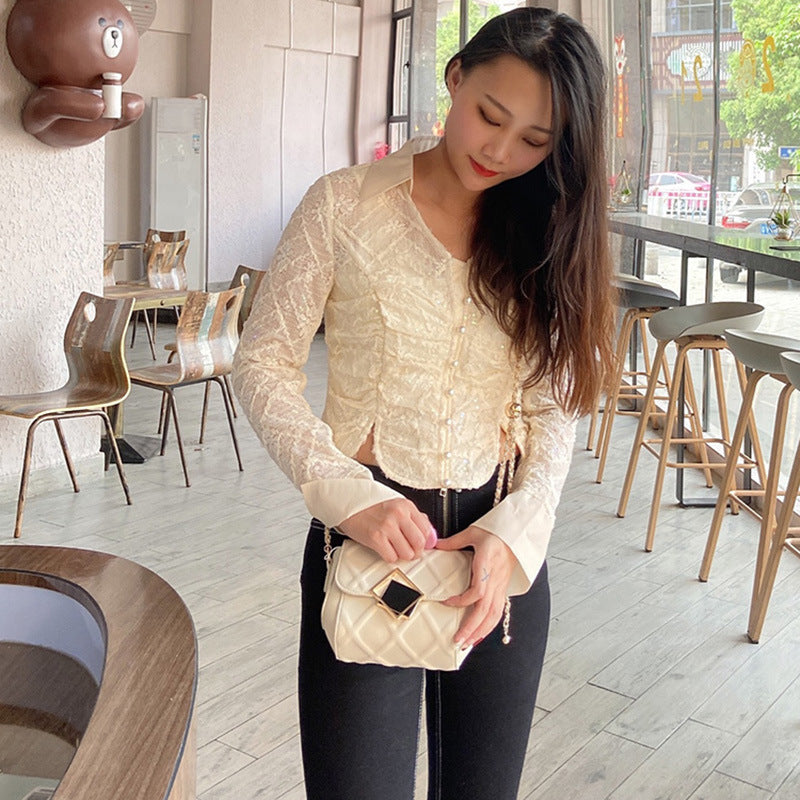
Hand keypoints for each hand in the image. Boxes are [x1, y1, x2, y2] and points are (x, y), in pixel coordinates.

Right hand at [337, 498, 436, 561]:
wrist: (349, 504)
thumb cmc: (372, 506)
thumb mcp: (397, 505)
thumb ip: (415, 518)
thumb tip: (430, 535)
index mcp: (406, 506)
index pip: (427, 531)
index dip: (426, 542)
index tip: (420, 544)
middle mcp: (398, 515)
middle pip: (419, 543)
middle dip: (416, 551)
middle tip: (410, 550)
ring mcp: (387, 526)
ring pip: (407, 553)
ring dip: (402, 555)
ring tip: (396, 549)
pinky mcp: (376, 537)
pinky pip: (391, 557)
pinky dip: (390, 556)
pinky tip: (386, 549)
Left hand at [436, 526, 516, 646]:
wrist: (516, 535)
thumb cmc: (495, 533)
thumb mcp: (473, 532)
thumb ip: (454, 542)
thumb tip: (435, 545)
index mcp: (487, 564)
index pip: (478, 590)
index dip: (463, 600)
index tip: (447, 602)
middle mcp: (495, 579)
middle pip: (485, 609)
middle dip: (471, 627)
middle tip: (458, 640)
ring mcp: (500, 586)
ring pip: (493, 614)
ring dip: (480, 631)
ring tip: (467, 643)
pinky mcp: (502, 589)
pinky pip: (498, 611)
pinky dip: (489, 626)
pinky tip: (479, 634)